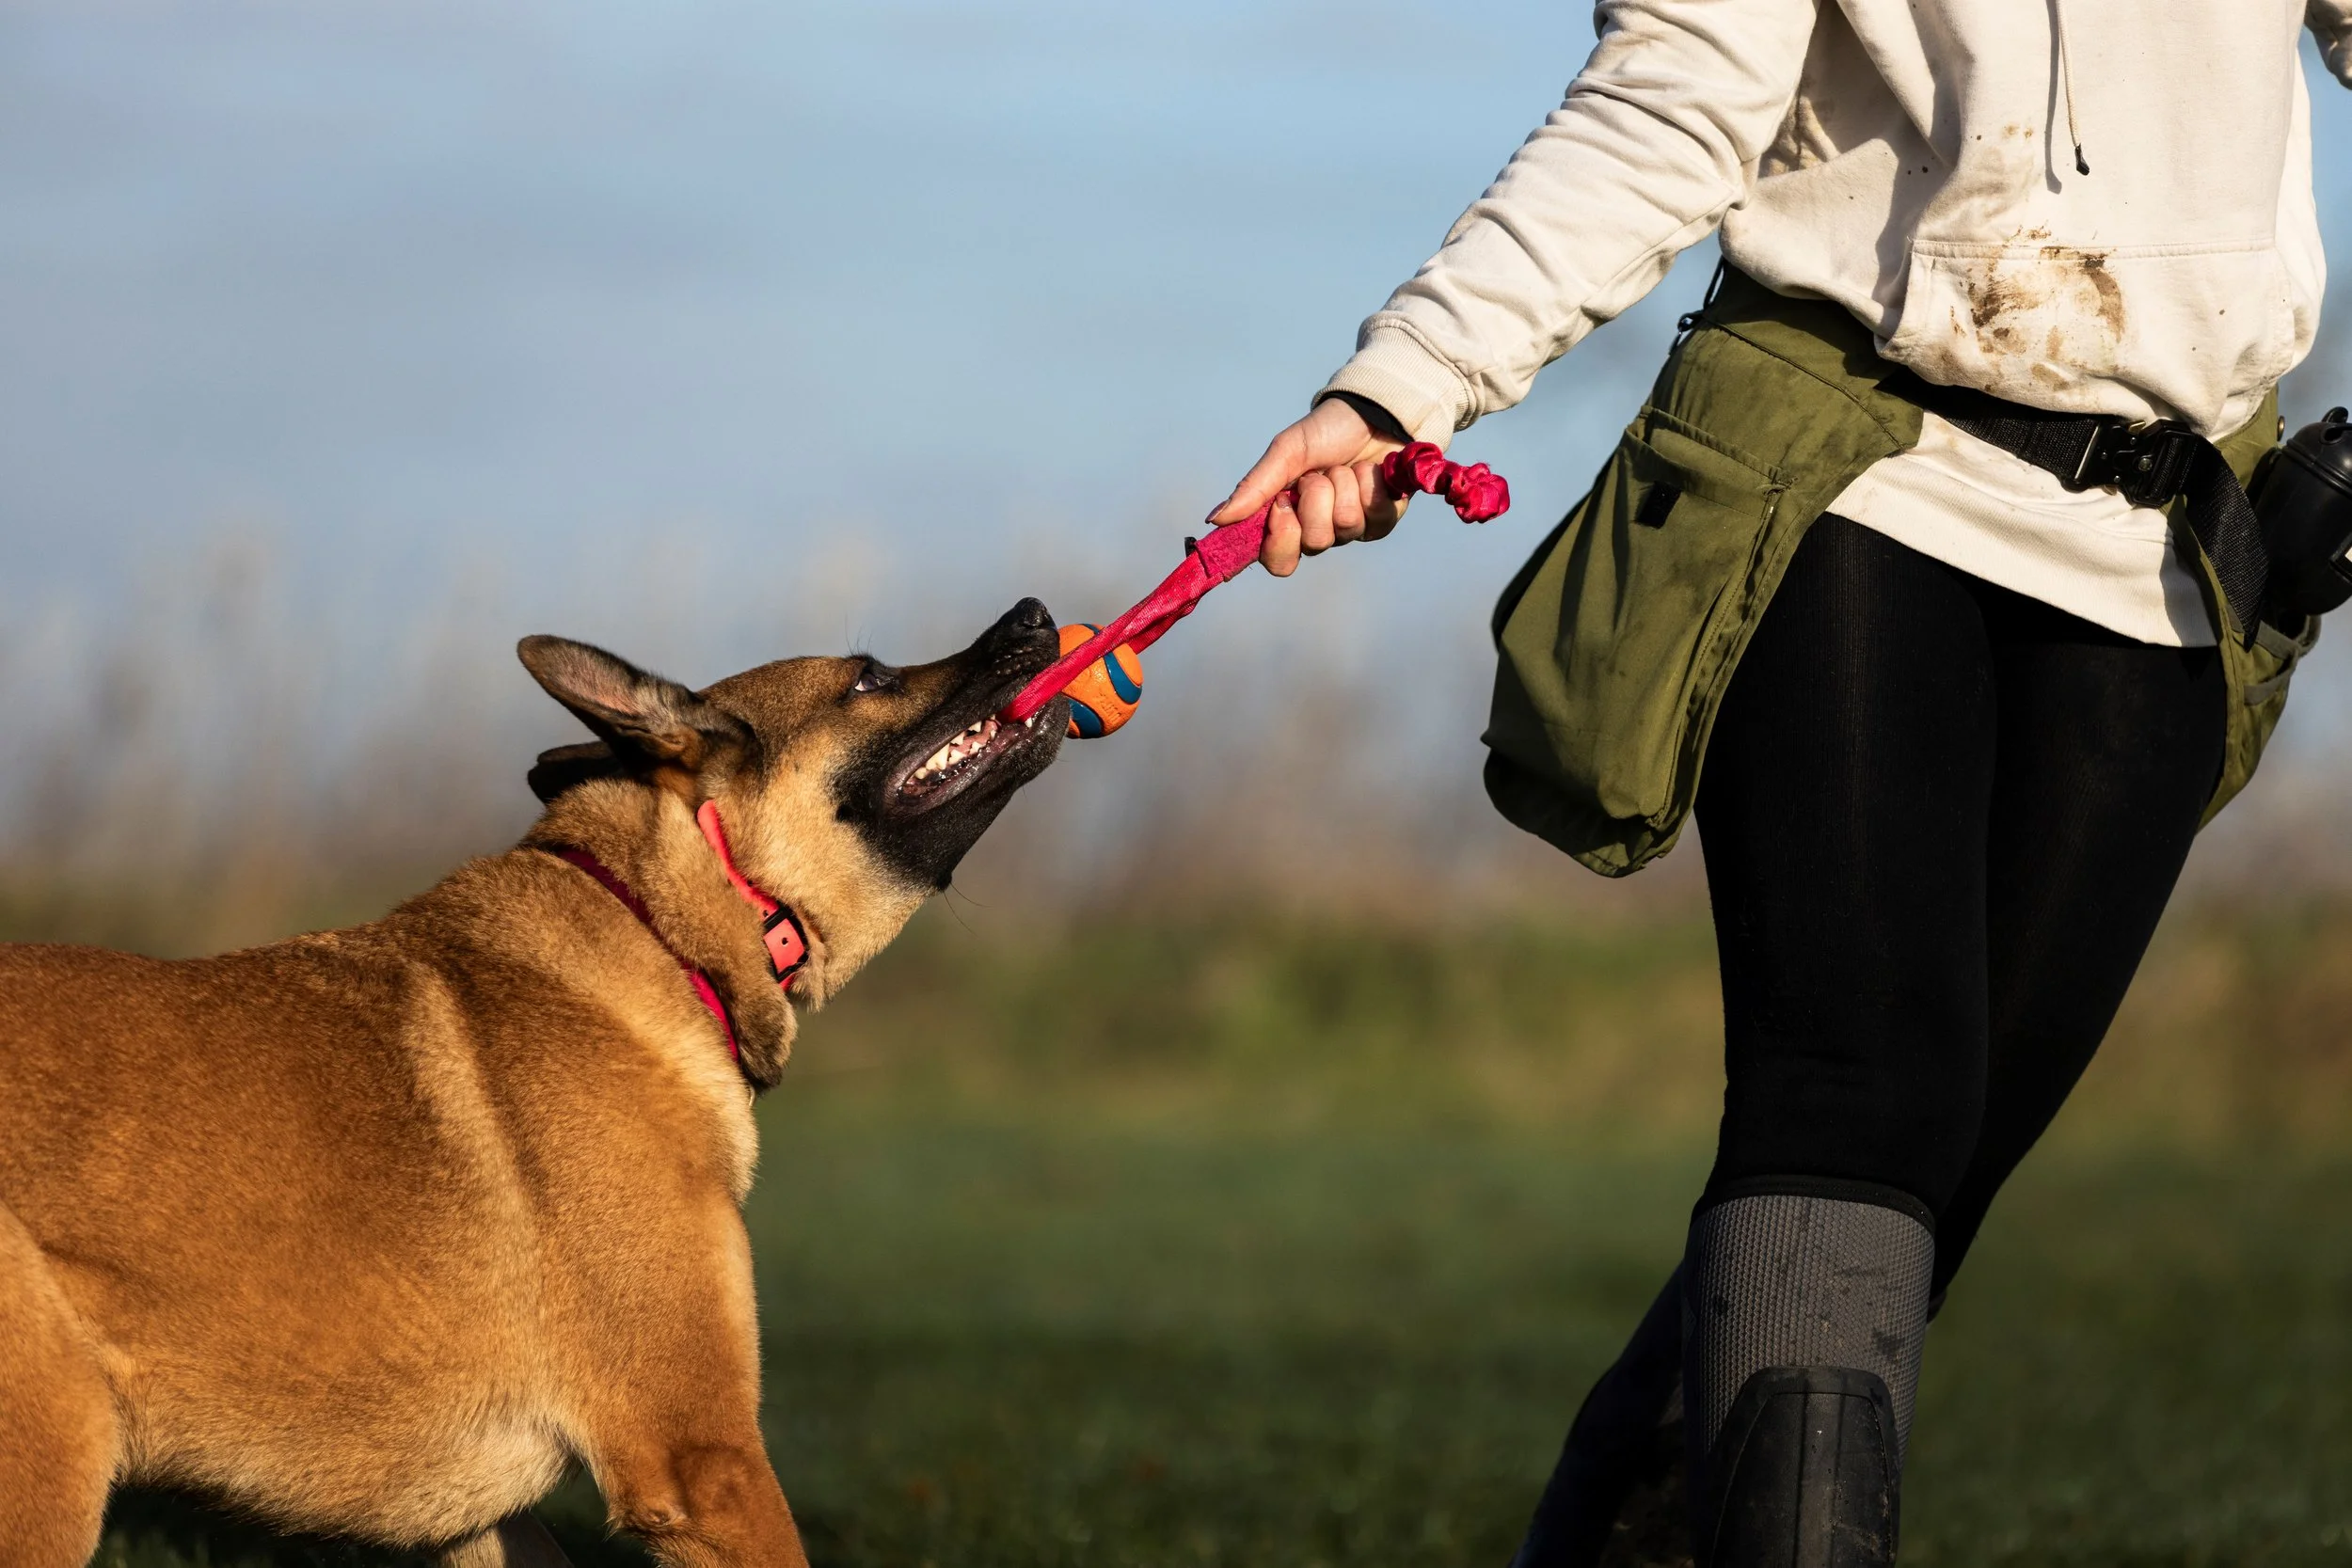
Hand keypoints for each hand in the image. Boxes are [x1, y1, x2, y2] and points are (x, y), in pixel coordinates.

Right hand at [1206, 397, 1411, 576]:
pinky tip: (1370, 471)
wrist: (1371, 412)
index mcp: (1289, 521)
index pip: (1279, 561)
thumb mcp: (1285, 452)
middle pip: (1315, 543)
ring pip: (1346, 526)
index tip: (1281, 504)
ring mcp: (1352, 530)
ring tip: (1345, 468)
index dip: (1281, 540)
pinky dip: (1371, 484)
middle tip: (1318, 474)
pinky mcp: (1382, 522)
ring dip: (1344, 485)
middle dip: (1316, 499)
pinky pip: (1377, 517)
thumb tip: (1215, 520)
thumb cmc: (1324, 432)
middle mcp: (1319, 531)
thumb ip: (1254, 487)